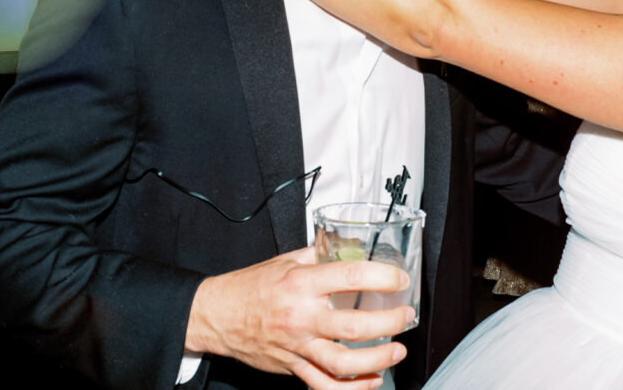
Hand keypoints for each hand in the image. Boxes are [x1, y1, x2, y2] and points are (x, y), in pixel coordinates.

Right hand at [187, 246, 413, 389]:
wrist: (217, 314)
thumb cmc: (250, 287)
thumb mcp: (285, 260)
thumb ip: (319, 254)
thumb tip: (349, 246)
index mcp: (301, 284)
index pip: (350, 276)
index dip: (381, 277)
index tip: (397, 279)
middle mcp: (300, 316)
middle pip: (353, 326)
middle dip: (389, 323)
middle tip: (404, 316)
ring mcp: (297, 345)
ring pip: (342, 363)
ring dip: (377, 359)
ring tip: (395, 352)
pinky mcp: (292, 366)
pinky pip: (324, 385)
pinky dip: (351, 388)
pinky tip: (369, 380)